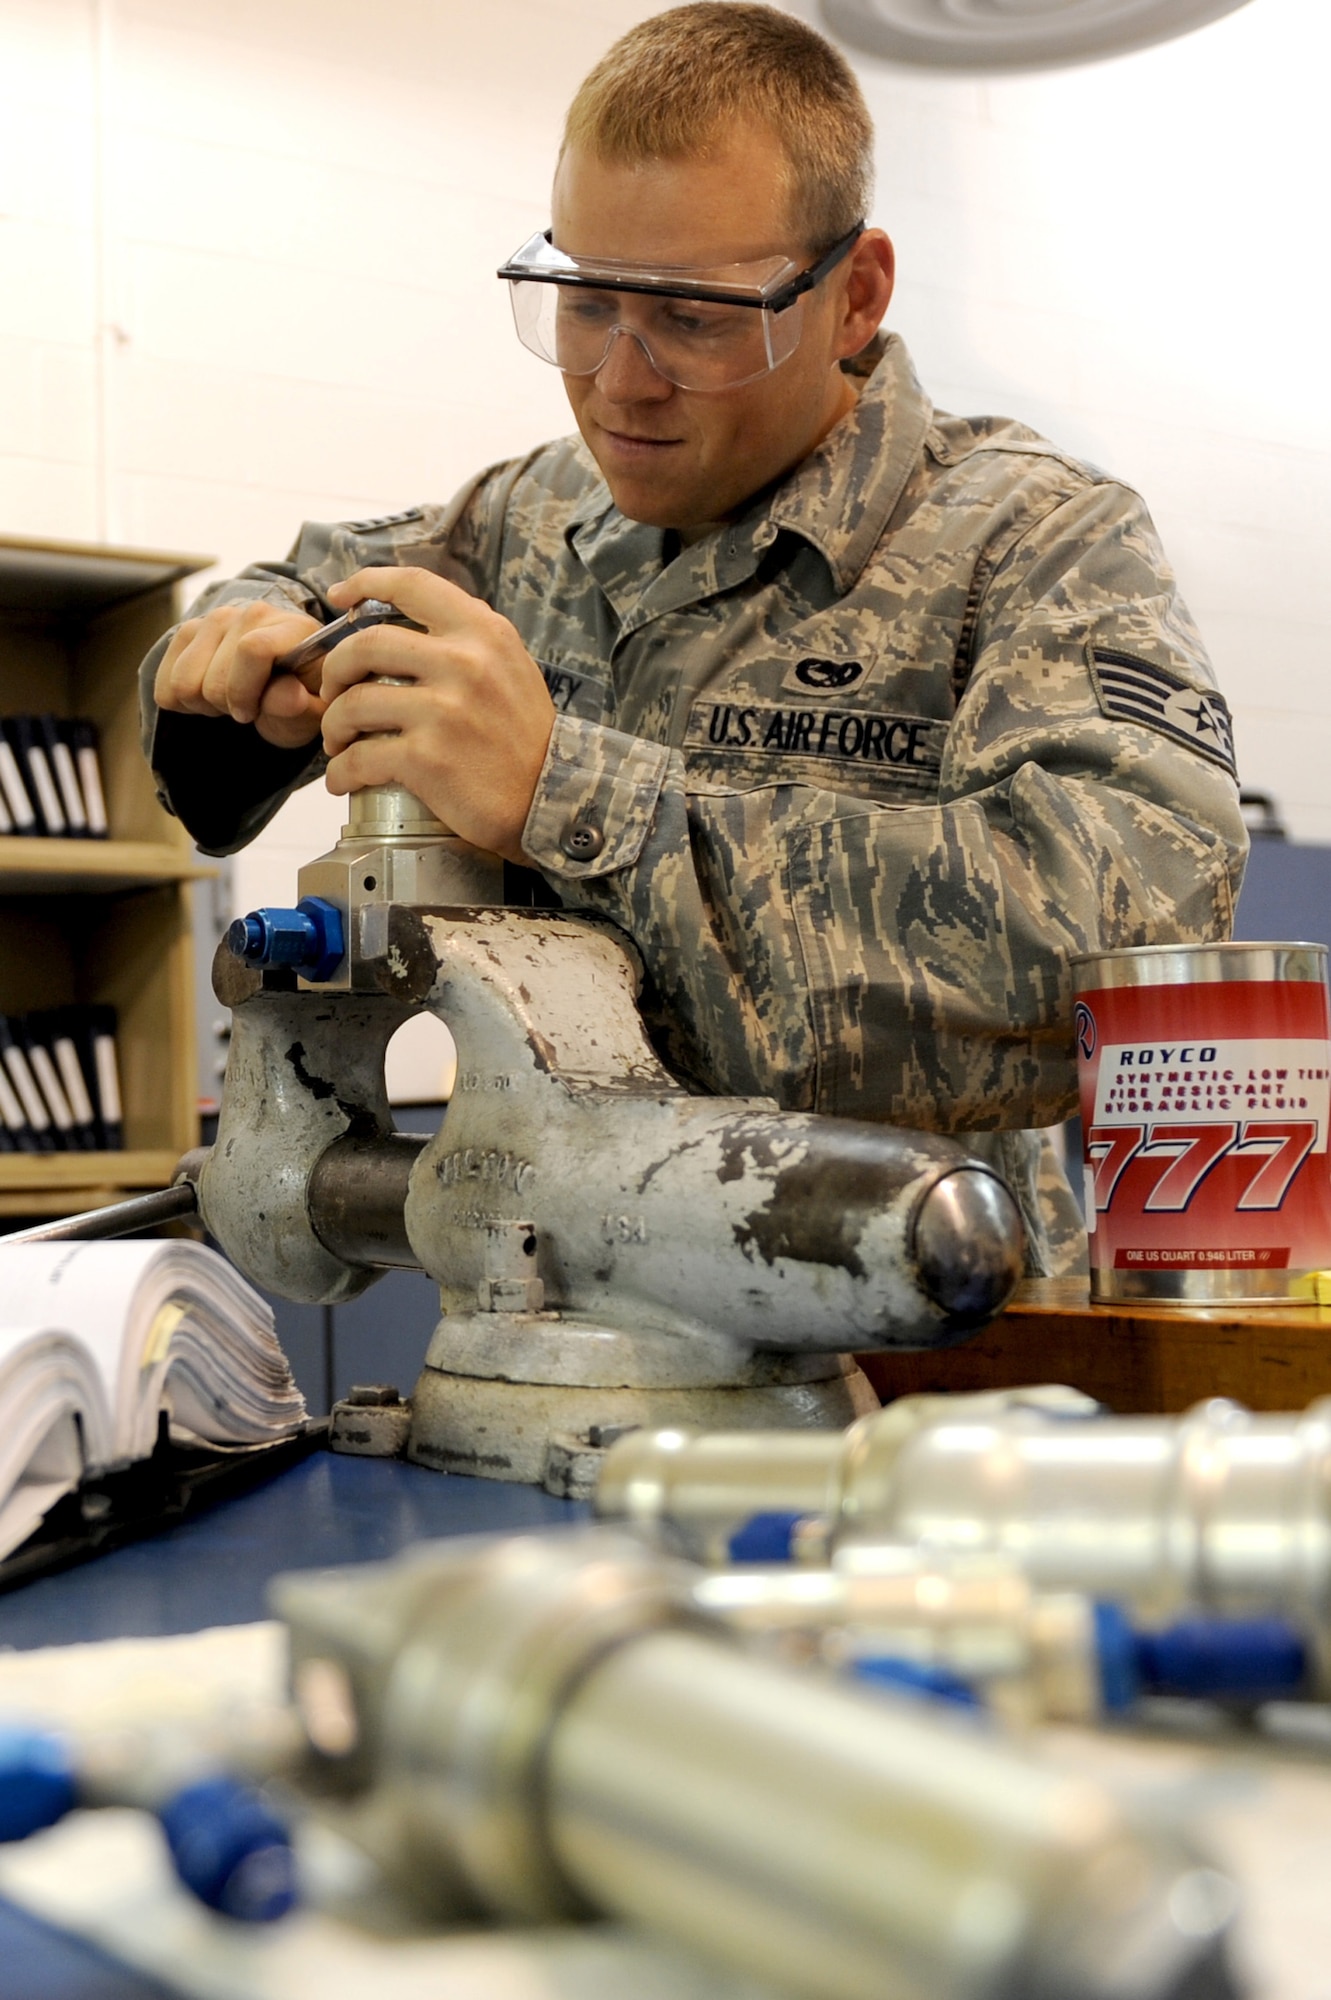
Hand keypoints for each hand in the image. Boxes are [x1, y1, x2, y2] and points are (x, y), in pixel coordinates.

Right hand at [154, 600, 327, 749]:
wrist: (279, 682)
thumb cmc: (300, 699)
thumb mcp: (311, 713)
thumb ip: (300, 708)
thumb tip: (290, 697)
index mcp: (292, 628)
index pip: (252, 649)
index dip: (245, 691)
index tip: (252, 714)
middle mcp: (250, 614)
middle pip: (215, 675)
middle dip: (227, 705)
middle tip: (245, 709)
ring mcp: (214, 619)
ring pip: (184, 680)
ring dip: (203, 703)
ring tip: (228, 700)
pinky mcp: (187, 632)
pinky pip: (164, 684)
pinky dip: (182, 701)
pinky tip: (208, 694)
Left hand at [320, 568, 555, 864]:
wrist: (551, 801)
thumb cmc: (526, 739)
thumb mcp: (512, 668)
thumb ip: (471, 641)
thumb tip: (420, 620)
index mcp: (482, 633)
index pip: (412, 585)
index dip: (365, 582)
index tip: (339, 596)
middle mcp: (462, 663)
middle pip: (364, 645)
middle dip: (334, 670)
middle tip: (333, 694)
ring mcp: (442, 711)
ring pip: (352, 704)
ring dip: (333, 726)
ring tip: (339, 743)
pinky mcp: (426, 758)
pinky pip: (360, 758)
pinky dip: (341, 771)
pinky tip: (343, 780)